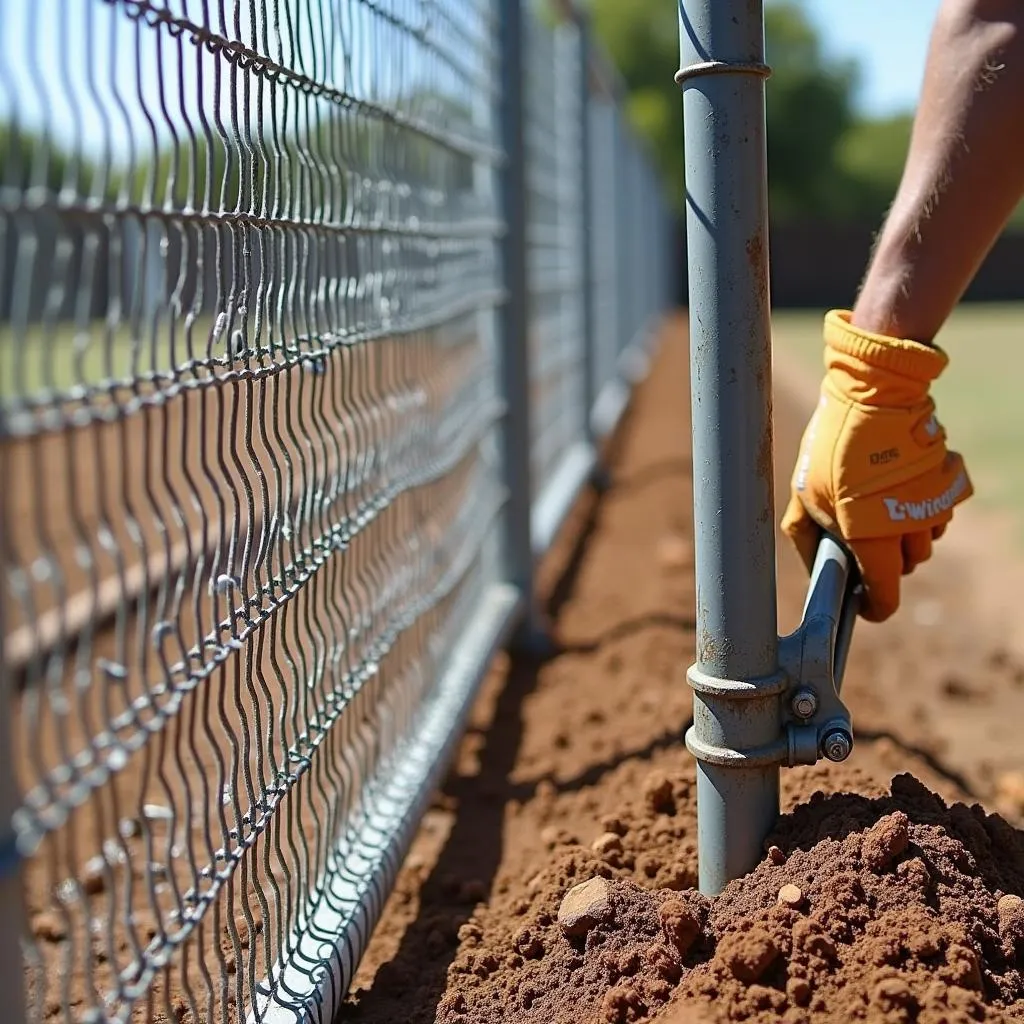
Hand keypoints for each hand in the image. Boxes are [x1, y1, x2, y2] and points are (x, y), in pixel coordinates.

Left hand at [781, 310, 971, 621]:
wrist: (876, 396)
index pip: (886, 596)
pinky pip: (937, 514)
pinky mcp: (949, 485)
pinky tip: (897, 488)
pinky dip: (920, 511)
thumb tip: (813, 567)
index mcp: (872, 540)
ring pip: (924, 542)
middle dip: (883, 562)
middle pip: (905, 569)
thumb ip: (805, 536)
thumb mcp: (804, 493)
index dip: (874, 606)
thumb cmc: (833, 448)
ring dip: (903, 535)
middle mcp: (910, 530)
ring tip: (875, 505)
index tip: (866, 604)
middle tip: (859, 536)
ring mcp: (934, 507)